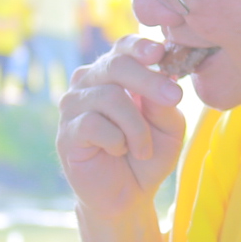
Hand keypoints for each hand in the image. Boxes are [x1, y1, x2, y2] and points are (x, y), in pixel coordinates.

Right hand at [57, 35, 186, 218]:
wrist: (128, 195)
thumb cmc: (149, 155)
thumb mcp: (169, 127)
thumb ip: (165, 102)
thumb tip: (163, 77)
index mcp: (115, 74)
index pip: (123, 47)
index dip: (140, 46)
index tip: (160, 52)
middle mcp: (90, 82)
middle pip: (116, 65)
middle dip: (149, 81)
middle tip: (174, 98)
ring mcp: (74, 105)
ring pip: (110, 97)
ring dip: (136, 127)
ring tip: (143, 149)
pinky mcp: (66, 131)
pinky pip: (93, 123)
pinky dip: (116, 140)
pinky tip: (118, 151)